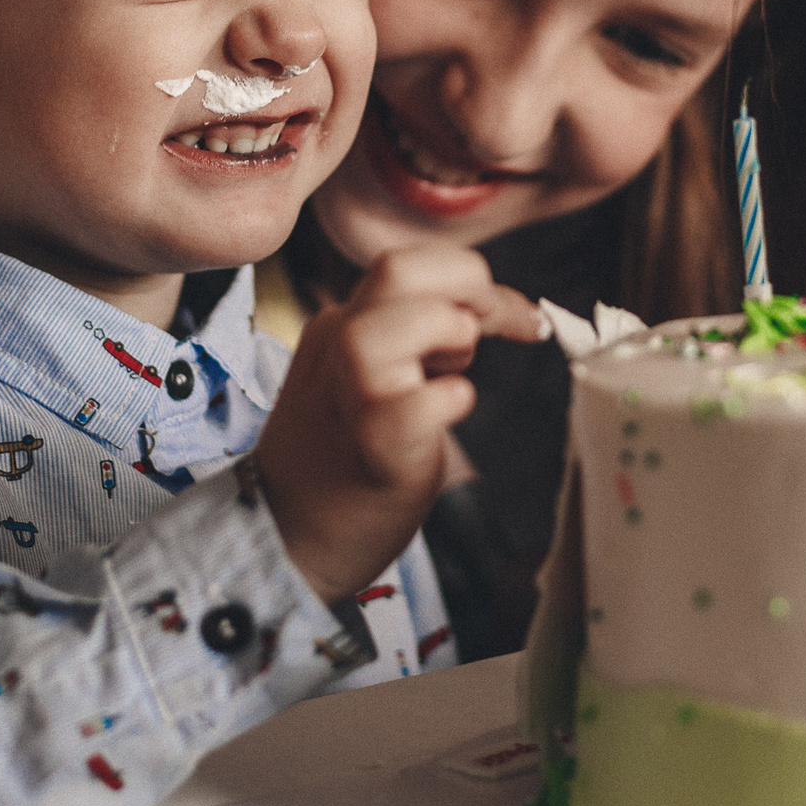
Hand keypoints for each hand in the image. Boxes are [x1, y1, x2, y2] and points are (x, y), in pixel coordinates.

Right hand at [254, 247, 535, 600]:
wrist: (290, 539)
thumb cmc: (346, 461)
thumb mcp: (367, 376)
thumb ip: (415, 337)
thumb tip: (488, 307)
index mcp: (339, 327)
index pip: (407, 265)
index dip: (471, 277)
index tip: (515, 314)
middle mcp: (337, 349)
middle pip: (398, 270)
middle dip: (468, 287)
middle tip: (492, 331)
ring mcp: (349, 396)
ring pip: (393, 327)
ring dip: (448, 338)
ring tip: (453, 375)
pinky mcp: (372, 447)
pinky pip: (417, 404)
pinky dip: (448, 400)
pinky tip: (449, 412)